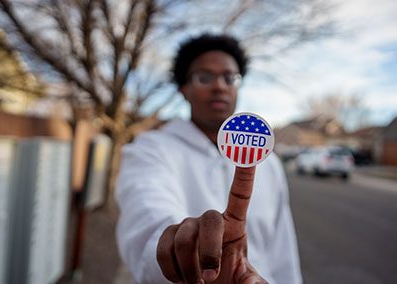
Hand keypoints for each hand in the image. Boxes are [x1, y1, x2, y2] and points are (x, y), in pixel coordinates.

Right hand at [156, 166, 267, 283]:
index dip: (244, 172)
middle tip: (211, 278)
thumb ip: (254, 282)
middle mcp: (210, 220)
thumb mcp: (245, 280)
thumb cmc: (228, 279)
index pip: (240, 193)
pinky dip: (172, 270)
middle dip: (209, 251)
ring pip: (183, 239)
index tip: (249, 146)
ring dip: (190, 268)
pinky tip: (180, 279)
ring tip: (197, 283)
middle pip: (209, 219)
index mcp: (234, 224)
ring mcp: (187, 226)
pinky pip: (164, 249)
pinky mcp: (168, 237)